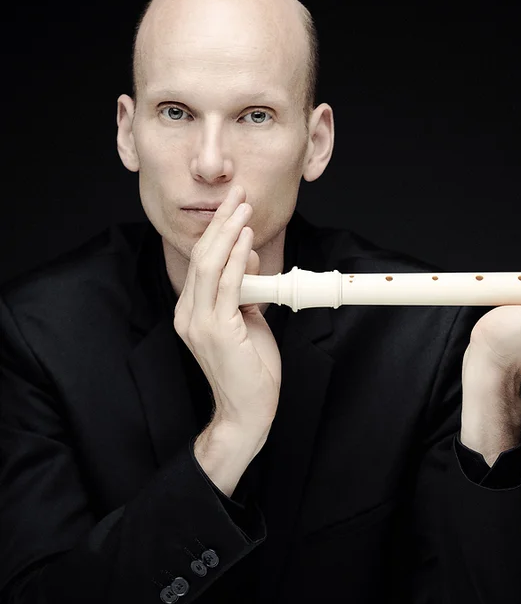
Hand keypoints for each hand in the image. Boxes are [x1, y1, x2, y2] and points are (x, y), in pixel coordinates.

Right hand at [173, 184, 281, 435]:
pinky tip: (245, 239)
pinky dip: (236, 259)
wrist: (247, 410)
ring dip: (228, 232)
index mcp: (191, 311)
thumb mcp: (247, 320)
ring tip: (243, 207)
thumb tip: (248, 256)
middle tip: (237, 193)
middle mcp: (188, 313)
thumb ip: (244, 289)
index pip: (202, 261)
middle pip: (202, 256)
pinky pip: (226, 286)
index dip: (217, 230)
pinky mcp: (215, 330)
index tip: (233, 205)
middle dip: (221, 221)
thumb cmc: (249, 369)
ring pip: (210, 265)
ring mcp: (198, 322)